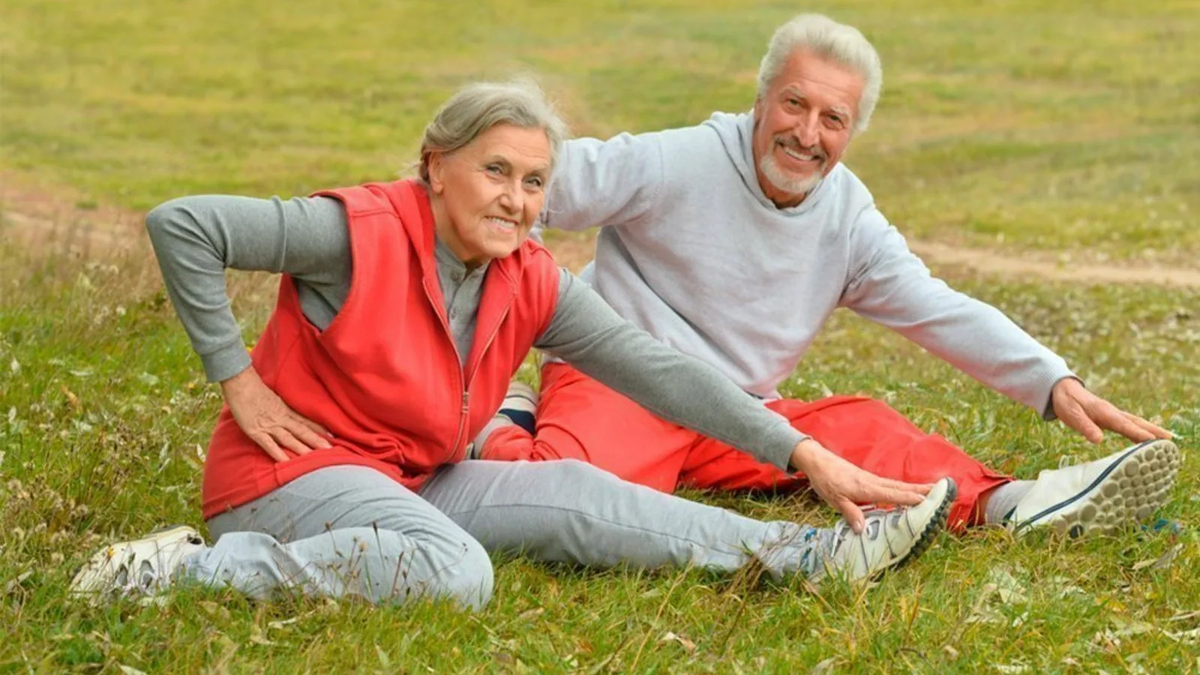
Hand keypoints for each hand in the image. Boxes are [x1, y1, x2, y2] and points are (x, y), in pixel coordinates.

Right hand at [220, 366, 332, 461]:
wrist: (240, 383)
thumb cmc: (253, 388)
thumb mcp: (272, 396)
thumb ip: (280, 405)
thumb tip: (283, 408)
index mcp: (285, 409)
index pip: (306, 420)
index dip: (319, 428)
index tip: (333, 435)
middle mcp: (281, 418)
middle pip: (302, 431)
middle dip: (316, 441)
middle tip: (331, 451)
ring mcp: (269, 425)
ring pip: (290, 439)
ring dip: (302, 449)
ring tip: (315, 459)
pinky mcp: (256, 431)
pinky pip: (269, 445)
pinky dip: (278, 453)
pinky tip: (287, 462)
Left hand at [790, 439, 933, 532]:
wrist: (818, 461)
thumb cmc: (826, 481)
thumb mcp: (834, 500)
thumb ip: (850, 513)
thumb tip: (863, 530)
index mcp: (867, 488)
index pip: (894, 495)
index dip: (912, 499)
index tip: (930, 502)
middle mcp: (873, 482)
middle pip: (902, 488)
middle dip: (923, 491)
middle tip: (943, 493)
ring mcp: (872, 479)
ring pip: (898, 485)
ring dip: (916, 488)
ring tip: (933, 490)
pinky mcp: (869, 479)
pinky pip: (891, 485)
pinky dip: (903, 488)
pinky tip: (908, 491)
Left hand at [1051, 377, 1171, 444]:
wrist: (1063, 389)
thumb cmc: (1067, 402)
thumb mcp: (1072, 415)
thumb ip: (1085, 427)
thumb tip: (1099, 440)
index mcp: (1104, 412)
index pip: (1124, 425)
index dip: (1138, 434)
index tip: (1152, 441)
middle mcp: (1112, 413)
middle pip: (1136, 422)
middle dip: (1153, 431)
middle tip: (1170, 440)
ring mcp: (1113, 415)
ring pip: (1135, 423)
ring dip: (1151, 430)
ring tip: (1167, 440)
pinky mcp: (1111, 418)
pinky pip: (1129, 425)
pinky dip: (1140, 431)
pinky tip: (1147, 439)